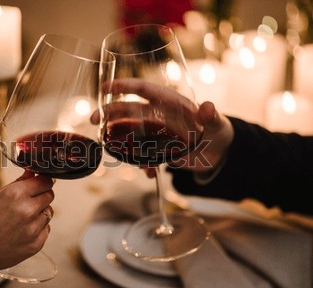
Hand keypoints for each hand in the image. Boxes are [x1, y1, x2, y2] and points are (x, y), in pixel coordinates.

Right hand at [0, 170, 54, 274]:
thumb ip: (17, 183)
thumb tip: (32, 173)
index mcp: (15, 195)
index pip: (44, 181)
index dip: (42, 181)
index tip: (39, 183)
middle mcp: (27, 210)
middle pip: (49, 195)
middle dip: (41, 195)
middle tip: (29, 201)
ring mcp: (33, 229)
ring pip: (49, 212)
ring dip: (40, 212)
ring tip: (21, 218)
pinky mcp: (36, 244)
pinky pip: (46, 229)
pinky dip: (38, 228)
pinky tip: (22, 231)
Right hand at [94, 78, 233, 176]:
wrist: (219, 155)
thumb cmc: (219, 132)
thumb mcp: (217, 125)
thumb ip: (211, 117)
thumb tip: (206, 107)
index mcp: (170, 103)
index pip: (143, 90)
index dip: (124, 86)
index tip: (106, 87)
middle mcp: (158, 116)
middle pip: (128, 110)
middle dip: (109, 113)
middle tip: (94, 121)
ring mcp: (155, 133)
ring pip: (130, 133)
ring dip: (118, 140)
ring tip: (112, 150)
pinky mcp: (157, 150)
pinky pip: (143, 156)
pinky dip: (143, 164)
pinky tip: (149, 173)